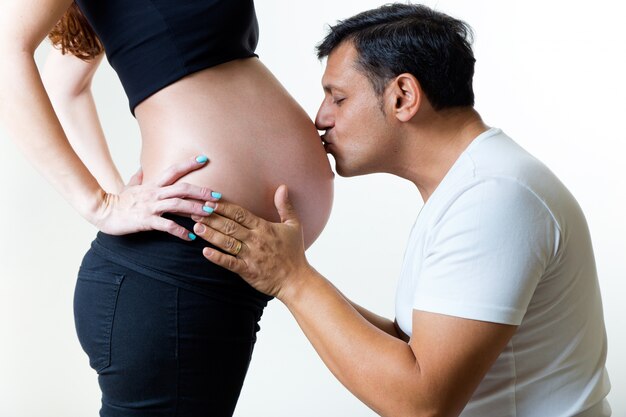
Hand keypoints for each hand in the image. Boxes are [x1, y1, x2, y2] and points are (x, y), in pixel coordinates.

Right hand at [93, 156, 220, 239]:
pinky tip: (190, 236)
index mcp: (153, 185)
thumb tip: (142, 167)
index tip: (204, 159)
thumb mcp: (129, 186)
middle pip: (182, 188)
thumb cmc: (118, 201)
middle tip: (218, 195)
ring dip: (195, 209)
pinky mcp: (146, 220)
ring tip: (210, 214)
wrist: (102, 212)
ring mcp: (150, 206)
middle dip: (201, 191)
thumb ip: (139, 177)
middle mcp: (154, 193)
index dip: (188, 164)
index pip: (173, 170)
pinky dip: (179, 231)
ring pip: (177, 204)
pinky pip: (166, 225)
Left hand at [192, 185, 309, 299]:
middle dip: (211, 218)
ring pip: (227, 242)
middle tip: (195, 210)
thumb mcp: (294, 226)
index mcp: (264, 228)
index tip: (210, 201)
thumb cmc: (294, 252)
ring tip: (196, 227)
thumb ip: (285, 206)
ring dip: (211, 234)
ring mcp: (251, 256)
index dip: (224, 207)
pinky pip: (230, 263)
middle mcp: (256, 240)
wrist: (296, 280)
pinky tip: (205, 252)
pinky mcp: (247, 271)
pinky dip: (217, 257)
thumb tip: (282, 187)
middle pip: (230, 226)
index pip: (240, 214)